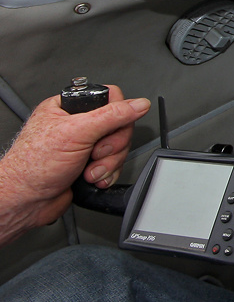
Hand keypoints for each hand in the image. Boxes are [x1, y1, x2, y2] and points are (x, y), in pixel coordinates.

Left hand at [0, 86, 150, 245]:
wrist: (26, 202)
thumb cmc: (34, 167)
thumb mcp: (77, 132)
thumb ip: (112, 116)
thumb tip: (139, 104)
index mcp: (69, 107)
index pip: (110, 99)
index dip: (116, 115)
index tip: (106, 129)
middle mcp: (78, 125)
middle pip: (120, 125)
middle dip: (110, 146)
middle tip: (94, 153)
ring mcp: (85, 145)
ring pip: (119, 147)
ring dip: (107, 163)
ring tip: (88, 170)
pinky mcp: (90, 164)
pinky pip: (115, 164)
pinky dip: (107, 174)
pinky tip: (91, 178)